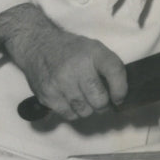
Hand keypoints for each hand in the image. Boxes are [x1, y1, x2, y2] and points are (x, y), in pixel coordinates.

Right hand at [0, 3, 126, 120]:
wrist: (39, 45)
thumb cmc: (73, 50)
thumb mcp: (95, 49)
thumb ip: (109, 68)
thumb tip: (120, 96)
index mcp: (94, 52)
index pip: (114, 72)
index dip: (120, 90)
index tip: (119, 98)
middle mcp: (77, 67)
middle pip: (99, 100)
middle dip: (104, 105)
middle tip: (101, 102)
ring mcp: (61, 82)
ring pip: (85, 111)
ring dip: (88, 109)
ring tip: (85, 99)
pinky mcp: (48, 95)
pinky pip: (69, 115)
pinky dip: (74, 112)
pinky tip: (72, 100)